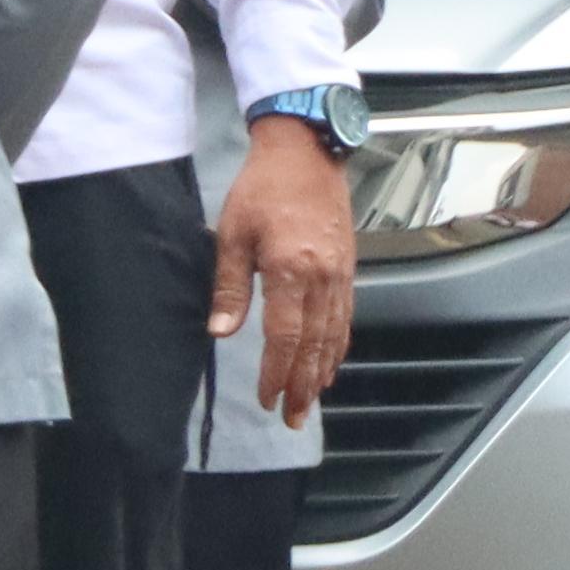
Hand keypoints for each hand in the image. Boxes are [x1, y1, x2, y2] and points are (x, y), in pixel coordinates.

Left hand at [215, 114, 356, 428]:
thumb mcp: (232, 234)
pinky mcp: (348, 268)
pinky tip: (329, 361)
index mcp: (292, 270)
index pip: (284, 337)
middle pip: (315, 345)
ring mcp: (342, 274)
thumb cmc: (264, 188)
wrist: (307, 153)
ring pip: (335, 335)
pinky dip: (337, 345)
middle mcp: (324, 278)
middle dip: (302, 385)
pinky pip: (345, 317)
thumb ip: (229, 287)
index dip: (275, 372)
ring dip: (322, 371)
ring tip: (309, 400)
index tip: (266, 398)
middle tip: (291, 416)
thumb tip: (220, 332)